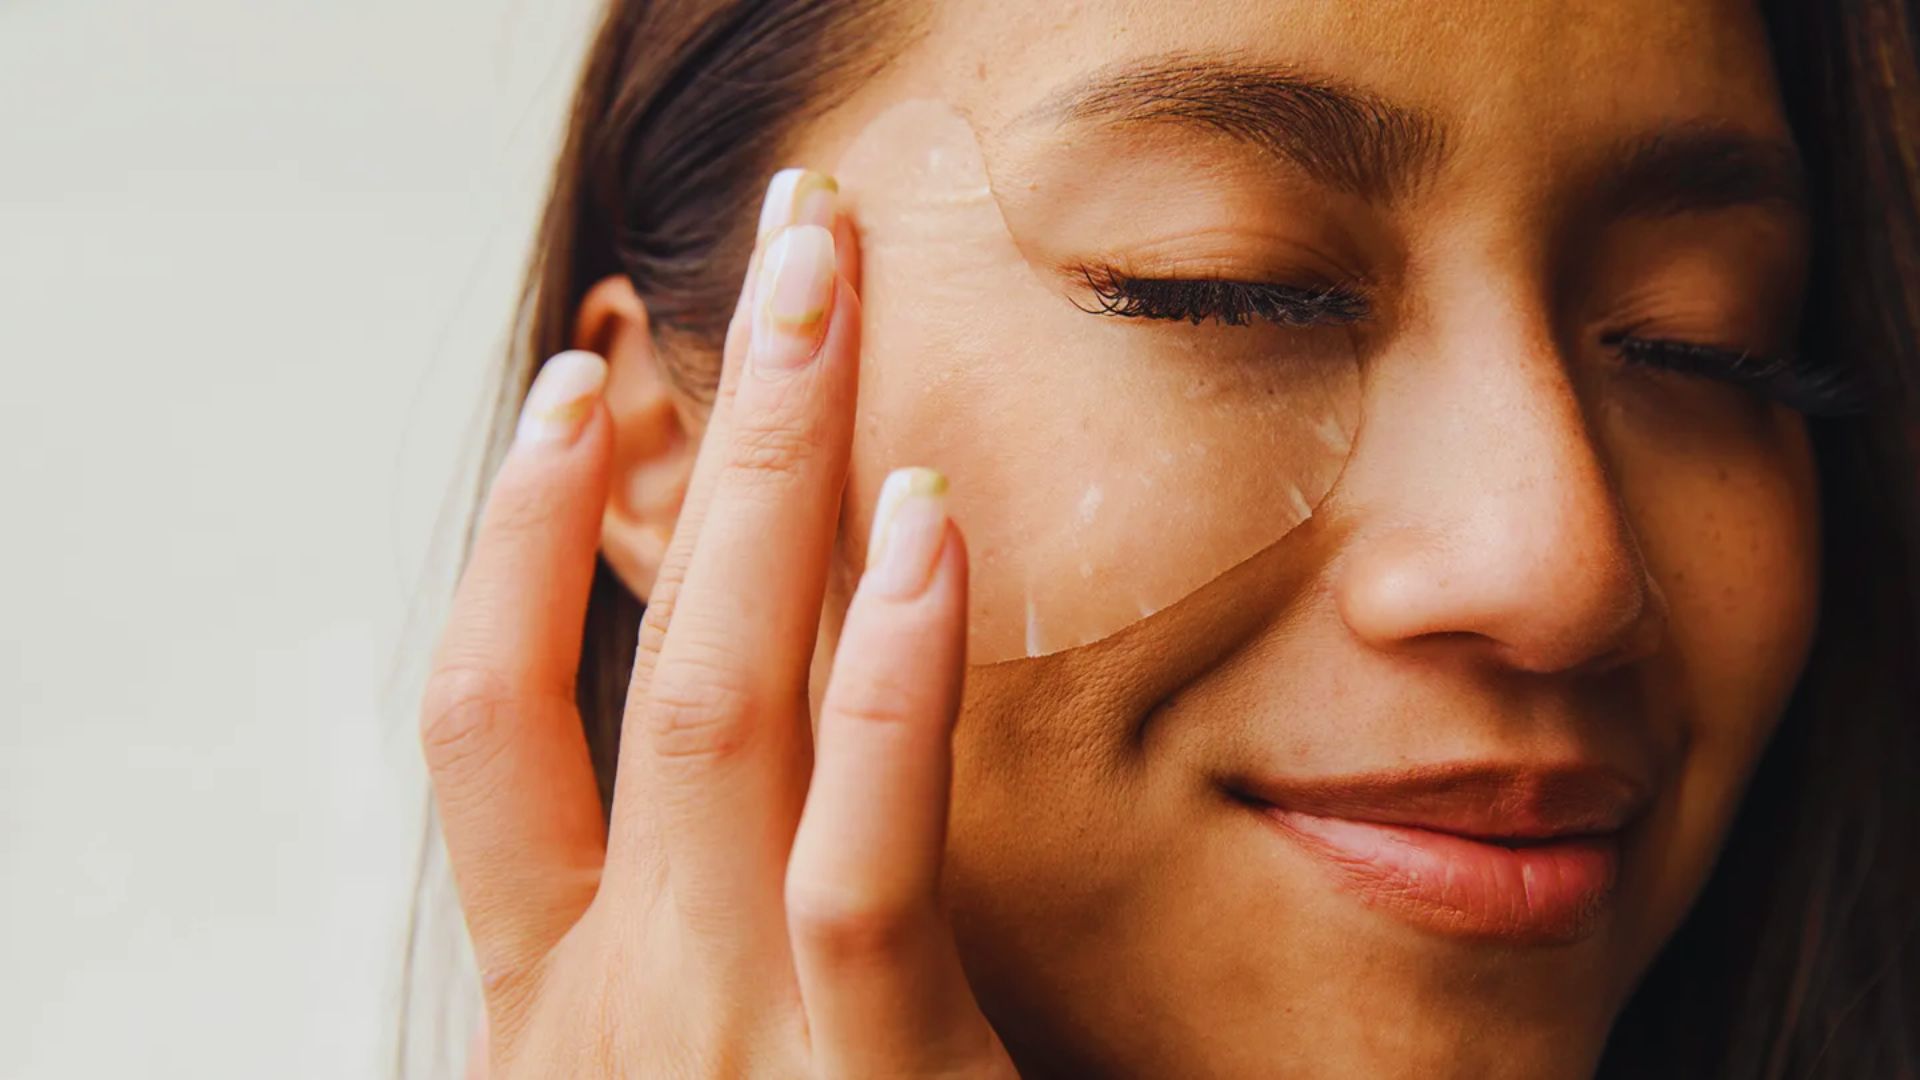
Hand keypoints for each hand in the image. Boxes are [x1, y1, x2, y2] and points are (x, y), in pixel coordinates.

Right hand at [421, 176, 1015, 1077]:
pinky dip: (888, 683)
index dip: (518, 536)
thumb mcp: (690, 1062)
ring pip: (724, 710)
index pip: (482, 715)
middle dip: (693, 434)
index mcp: (559, 992)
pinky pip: (860, 854)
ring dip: (778, 483)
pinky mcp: (863, 1079)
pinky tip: (920, 534)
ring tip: (828, 302)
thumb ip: (702, 919)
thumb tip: (771, 743)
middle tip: (772, 256)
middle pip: (614, 657)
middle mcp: (614, 996)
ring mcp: (723, 1035)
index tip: (584, 396)